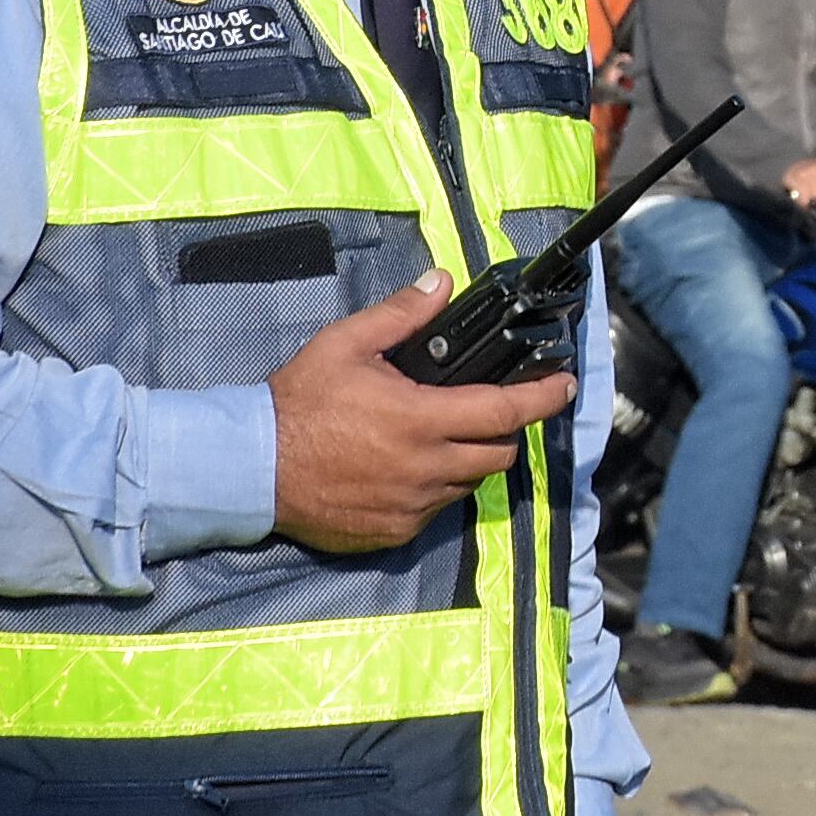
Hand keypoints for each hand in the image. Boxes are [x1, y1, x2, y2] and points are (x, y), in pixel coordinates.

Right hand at [266, 274, 579, 553]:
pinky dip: (433, 488)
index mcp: (421, 420)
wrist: (250, 468)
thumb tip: (441, 283)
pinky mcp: (393, 532)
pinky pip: (434, 511)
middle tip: (485, 410)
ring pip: (468, 483)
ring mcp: (411, 506)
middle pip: (498, 453)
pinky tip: (406, 468)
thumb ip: (400, 315)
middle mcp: (425, 468)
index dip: (543, 398)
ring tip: (438, 437)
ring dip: (467, 460)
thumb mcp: (346, 344)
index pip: (505, 411)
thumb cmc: (297, 402)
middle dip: (503, 430)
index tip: (565, 386)